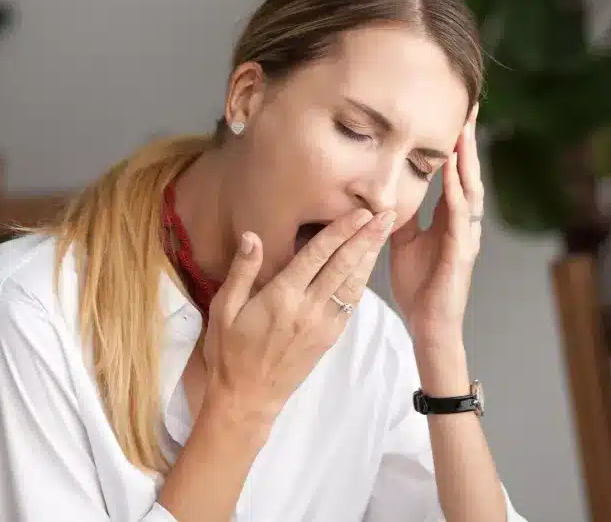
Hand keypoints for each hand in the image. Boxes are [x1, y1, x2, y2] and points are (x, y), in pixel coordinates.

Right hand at [201, 208, 394, 424]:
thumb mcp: (223, 309)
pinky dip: (362, 281)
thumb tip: (253, 236)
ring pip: (353, 284)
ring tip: (385, 232)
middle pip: (344, 265)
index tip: (361, 212)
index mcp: (282, 297)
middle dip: (367, 238)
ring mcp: (323, 324)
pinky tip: (368, 265)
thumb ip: (242, 271)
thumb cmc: (230, 351)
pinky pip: (350, 304)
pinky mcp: (330, 338)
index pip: (318, 255)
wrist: (248, 398)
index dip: (341, 231)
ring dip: (370, 256)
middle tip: (387, 213)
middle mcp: (308, 308)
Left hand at [390, 105, 483, 345]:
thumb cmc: (420, 287)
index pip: (454, 172)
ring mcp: (465, 236)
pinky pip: (460, 218)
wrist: (429, 326)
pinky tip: (454, 176)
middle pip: (468, 172)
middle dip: (468, 140)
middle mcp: (463, 222)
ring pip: (470, 189)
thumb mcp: (403, 242)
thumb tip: (384, 192)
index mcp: (449, 218)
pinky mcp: (461, 253)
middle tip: (470, 106)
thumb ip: (399, 216)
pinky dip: (457, 195)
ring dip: (467, 160)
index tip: (455, 113)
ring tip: (465, 131)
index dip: (455, 143)